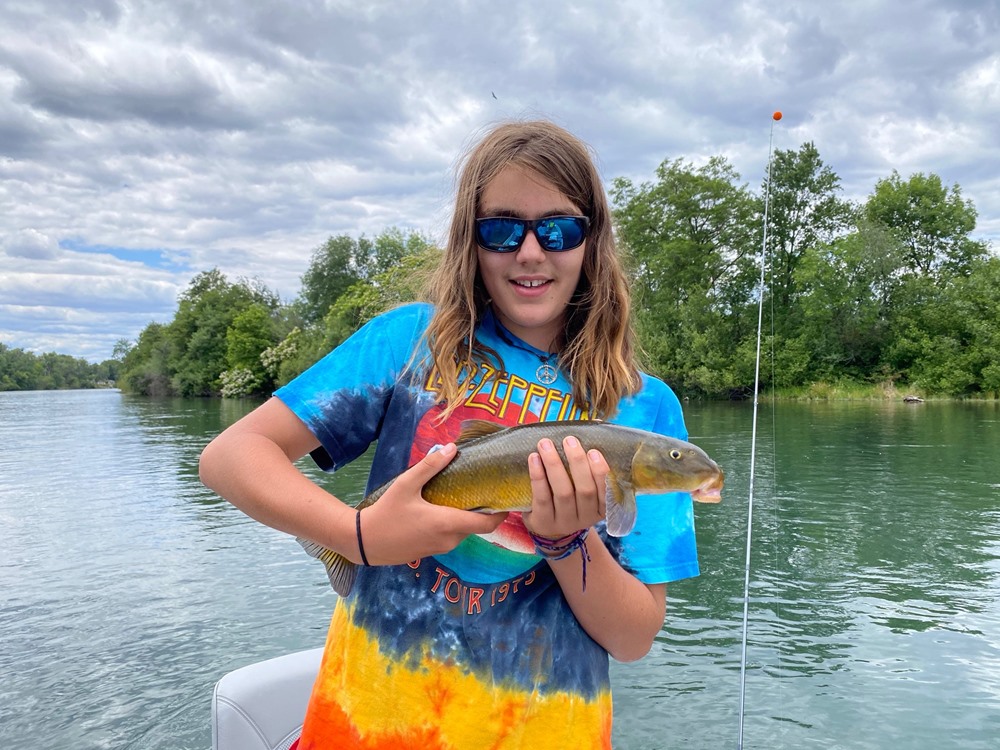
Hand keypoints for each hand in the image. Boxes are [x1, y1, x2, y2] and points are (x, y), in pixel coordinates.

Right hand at [360, 443, 507, 563]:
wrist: (364, 542)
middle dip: (482, 511)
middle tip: (483, 490)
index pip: (487, 524)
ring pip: (464, 532)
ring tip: (462, 496)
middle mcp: (449, 539)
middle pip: (477, 527)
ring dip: (466, 517)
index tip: (504, 498)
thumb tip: (451, 448)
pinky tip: (442, 509)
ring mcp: (440, 548)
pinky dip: (453, 525)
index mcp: (447, 523)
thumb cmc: (386, 512)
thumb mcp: (405, 485)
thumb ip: (429, 467)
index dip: (500, 513)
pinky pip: (451, 538)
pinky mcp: (431, 552)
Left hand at [522, 436, 608, 538]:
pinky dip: (538, 476)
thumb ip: (589, 469)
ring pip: (563, 492)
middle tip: (569, 440)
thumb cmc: (570, 499)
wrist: (548, 527)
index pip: (606, 491)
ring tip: (546, 444)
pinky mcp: (544, 522)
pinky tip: (534, 458)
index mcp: (601, 508)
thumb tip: (588, 429)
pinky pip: (542, 497)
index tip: (593, 451)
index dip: (601, 472)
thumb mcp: (585, 491)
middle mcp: (585, 517)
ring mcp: (564, 522)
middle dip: (577, 463)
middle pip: (585, 490)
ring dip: (554, 465)